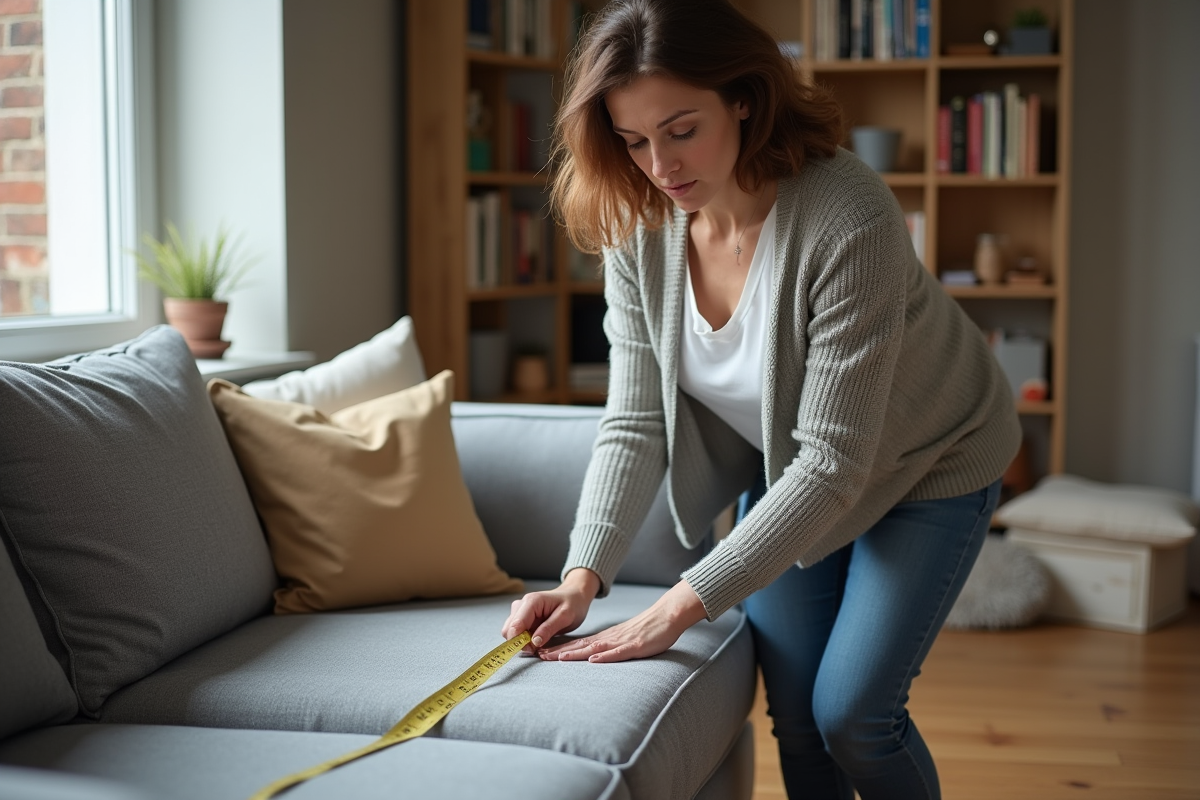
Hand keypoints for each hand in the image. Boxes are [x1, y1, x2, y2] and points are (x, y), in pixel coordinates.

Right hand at [501, 568, 600, 653]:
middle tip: (537, 647)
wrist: (575, 596)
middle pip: (509, 630)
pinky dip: (525, 639)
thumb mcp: (566, 617)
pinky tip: (538, 638)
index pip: (515, 625)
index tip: (532, 650)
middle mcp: (521, 605)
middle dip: (520, 642)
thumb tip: (534, 642)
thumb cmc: (573, 604)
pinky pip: (517, 632)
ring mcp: (520, 611)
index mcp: (531, 602)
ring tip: (540, 641)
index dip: (519, 641)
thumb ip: (549, 629)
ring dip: (522, 641)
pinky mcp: (522, 618)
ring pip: (511, 632)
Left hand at [536, 580, 707, 662]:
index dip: (560, 649)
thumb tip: (593, 656)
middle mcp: (610, 639)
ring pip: (594, 648)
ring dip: (575, 653)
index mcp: (606, 638)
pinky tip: (593, 660)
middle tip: (539, 656)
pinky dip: (604, 656)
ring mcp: (622, 642)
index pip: (579, 644)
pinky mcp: (635, 646)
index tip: (542, 653)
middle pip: (581, 645)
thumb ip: (609, 646)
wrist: (667, 616)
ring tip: (558, 657)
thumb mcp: (624, 638)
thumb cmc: (648, 629)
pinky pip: (618, 653)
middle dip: (559, 651)